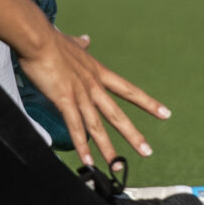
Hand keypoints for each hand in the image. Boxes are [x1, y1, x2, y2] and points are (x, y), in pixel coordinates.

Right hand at [13, 27, 174, 171]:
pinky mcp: (64, 99)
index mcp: (99, 73)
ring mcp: (80, 94)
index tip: (165, 114)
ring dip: (108, 148)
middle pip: (117, 114)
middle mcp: (94, 86)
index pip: (129, 91)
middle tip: (147, 151)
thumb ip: (82, 44)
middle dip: (133, 135)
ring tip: (117, 165)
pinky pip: (75, 127)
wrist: (38, 39)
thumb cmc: (52, 41)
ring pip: (97, 126)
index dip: (148, 103)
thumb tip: (86, 39)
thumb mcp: (74, 43)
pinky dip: (82, 145)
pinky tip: (88, 160)